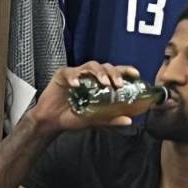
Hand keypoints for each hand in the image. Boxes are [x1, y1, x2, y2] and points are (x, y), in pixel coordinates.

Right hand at [26, 61, 141, 135]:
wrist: (51, 121)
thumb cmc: (72, 117)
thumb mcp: (93, 119)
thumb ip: (110, 119)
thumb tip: (128, 121)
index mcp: (98, 83)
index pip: (115, 72)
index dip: (126, 71)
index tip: (136, 74)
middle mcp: (89, 76)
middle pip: (104, 67)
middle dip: (113, 73)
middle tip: (117, 84)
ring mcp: (76, 74)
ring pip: (90, 65)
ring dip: (99, 73)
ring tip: (103, 83)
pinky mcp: (62, 75)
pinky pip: (69, 72)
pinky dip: (74, 77)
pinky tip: (76, 84)